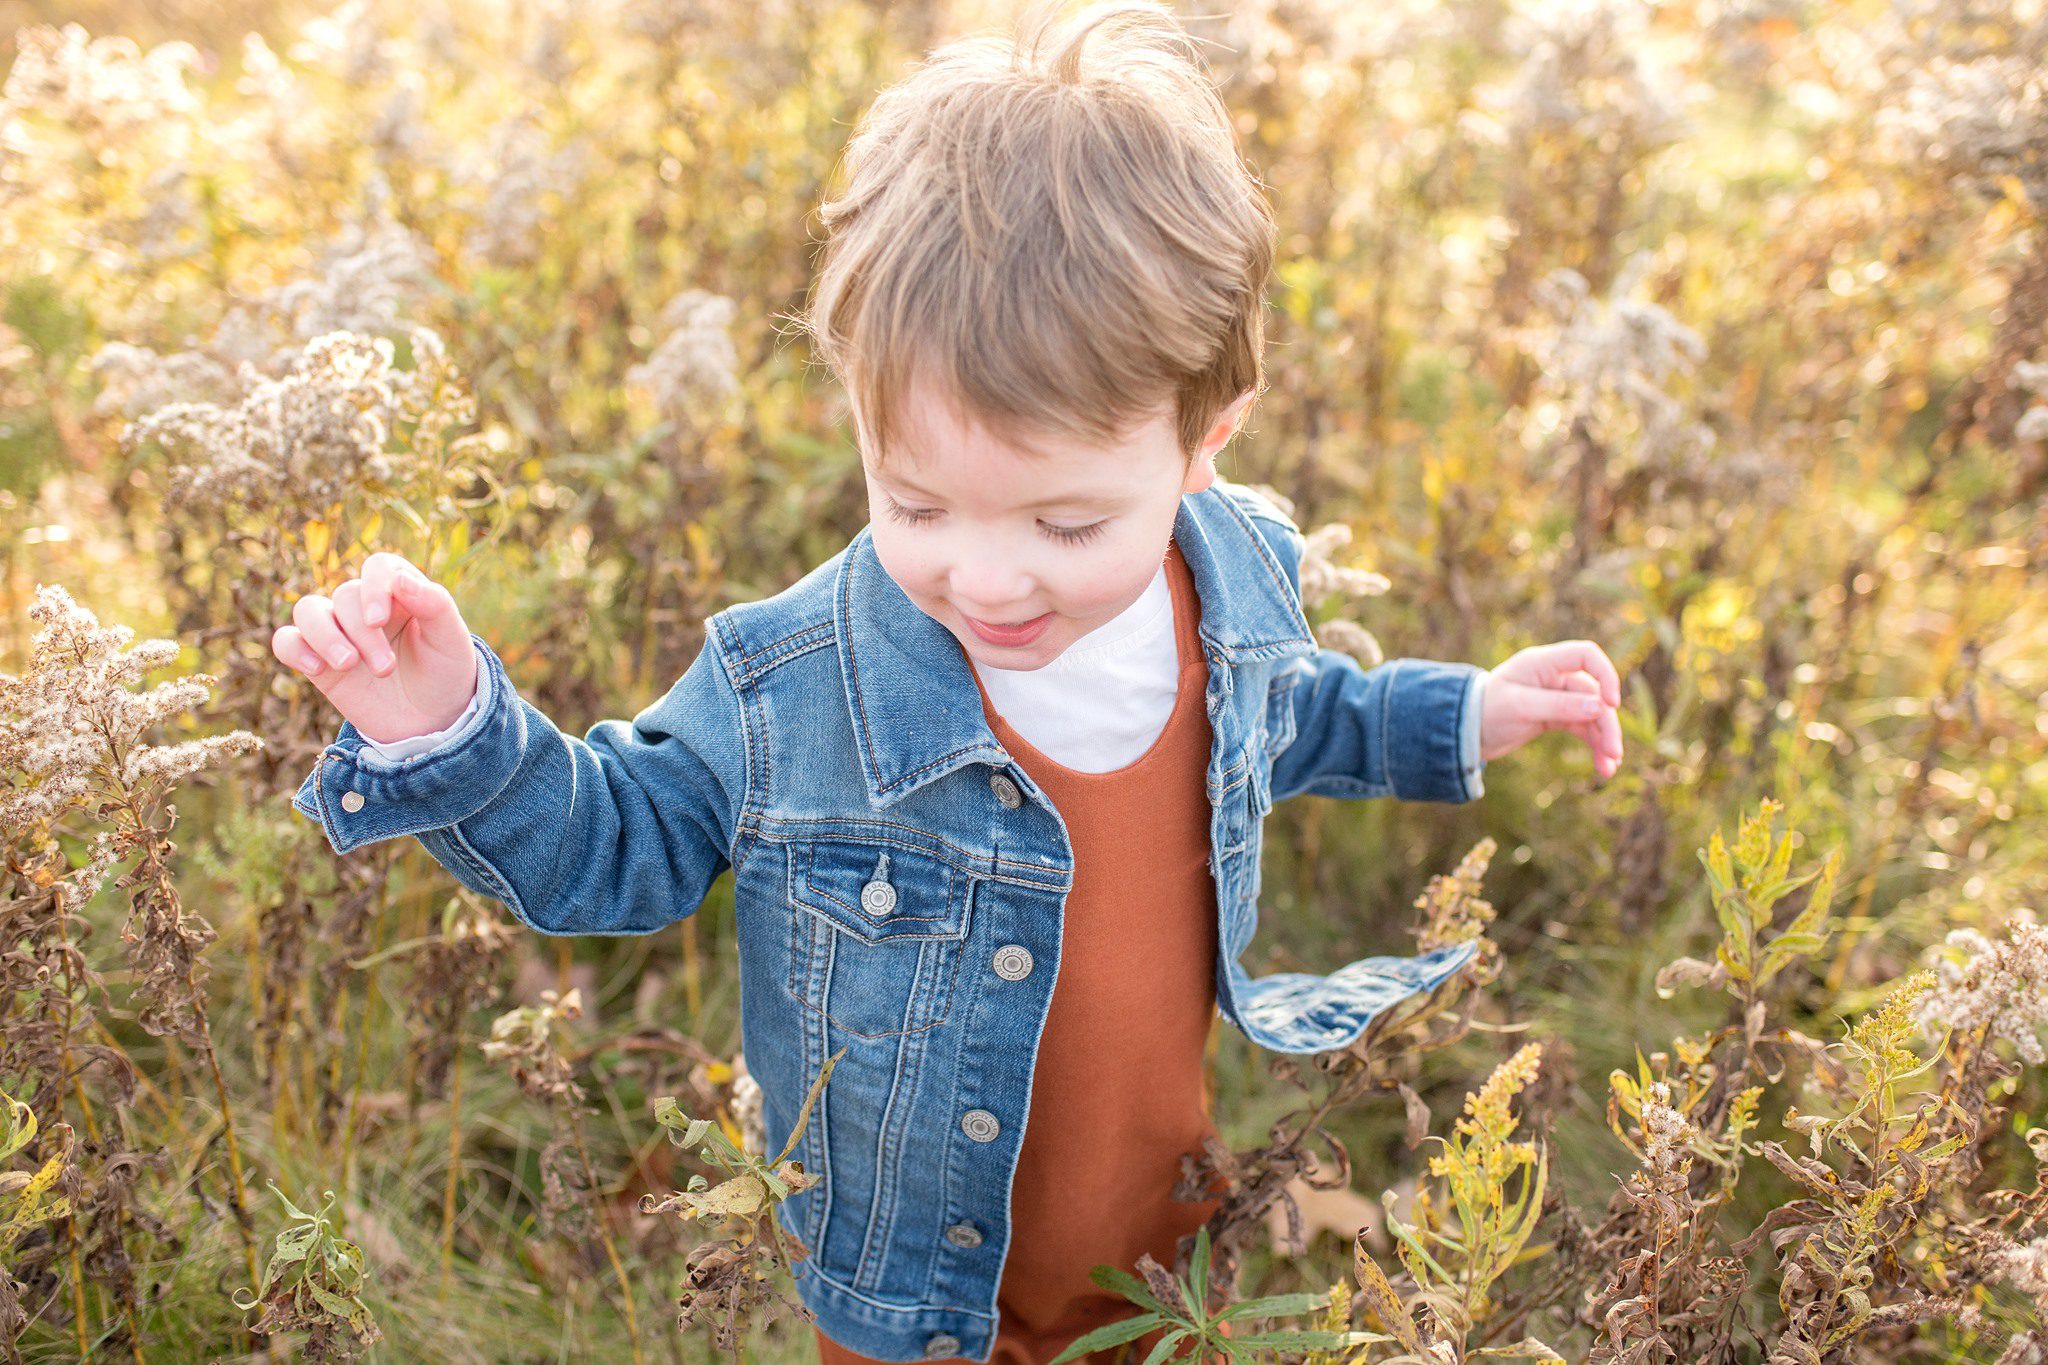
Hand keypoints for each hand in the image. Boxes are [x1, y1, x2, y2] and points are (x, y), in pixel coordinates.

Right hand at [271, 552, 479, 745]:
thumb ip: (434, 604)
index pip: (378, 566)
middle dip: (363, 634)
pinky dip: (293, 649)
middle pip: (346, 596)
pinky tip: (317, 669)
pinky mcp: (319, 661)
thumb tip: (398, 578)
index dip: (374, 586)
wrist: (431, 723)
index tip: (379, 620)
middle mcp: (366, 608)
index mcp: (402, 594)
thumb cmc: (444, 675)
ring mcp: (339, 633)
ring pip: (307, 610)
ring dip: (324, 636)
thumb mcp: (452, 642)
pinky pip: (287, 641)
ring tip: (348, 665)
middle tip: (386, 669)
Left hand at [1479, 640, 1624, 780]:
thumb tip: (1600, 706)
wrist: (1464, 731)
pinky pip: (1583, 728)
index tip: (1611, 704)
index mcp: (1542, 663)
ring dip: (1604, 739)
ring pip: (1592, 714)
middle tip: (1614, 753)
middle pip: (1595, 694)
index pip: (1586, 655)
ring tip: (1609, 768)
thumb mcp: (1521, 708)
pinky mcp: (1556, 716)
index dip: (1605, 675)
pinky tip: (1603, 766)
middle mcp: (1553, 676)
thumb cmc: (1486, 711)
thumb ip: (1559, 705)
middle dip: (1607, 724)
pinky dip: (1594, 744)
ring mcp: (1556, 696)